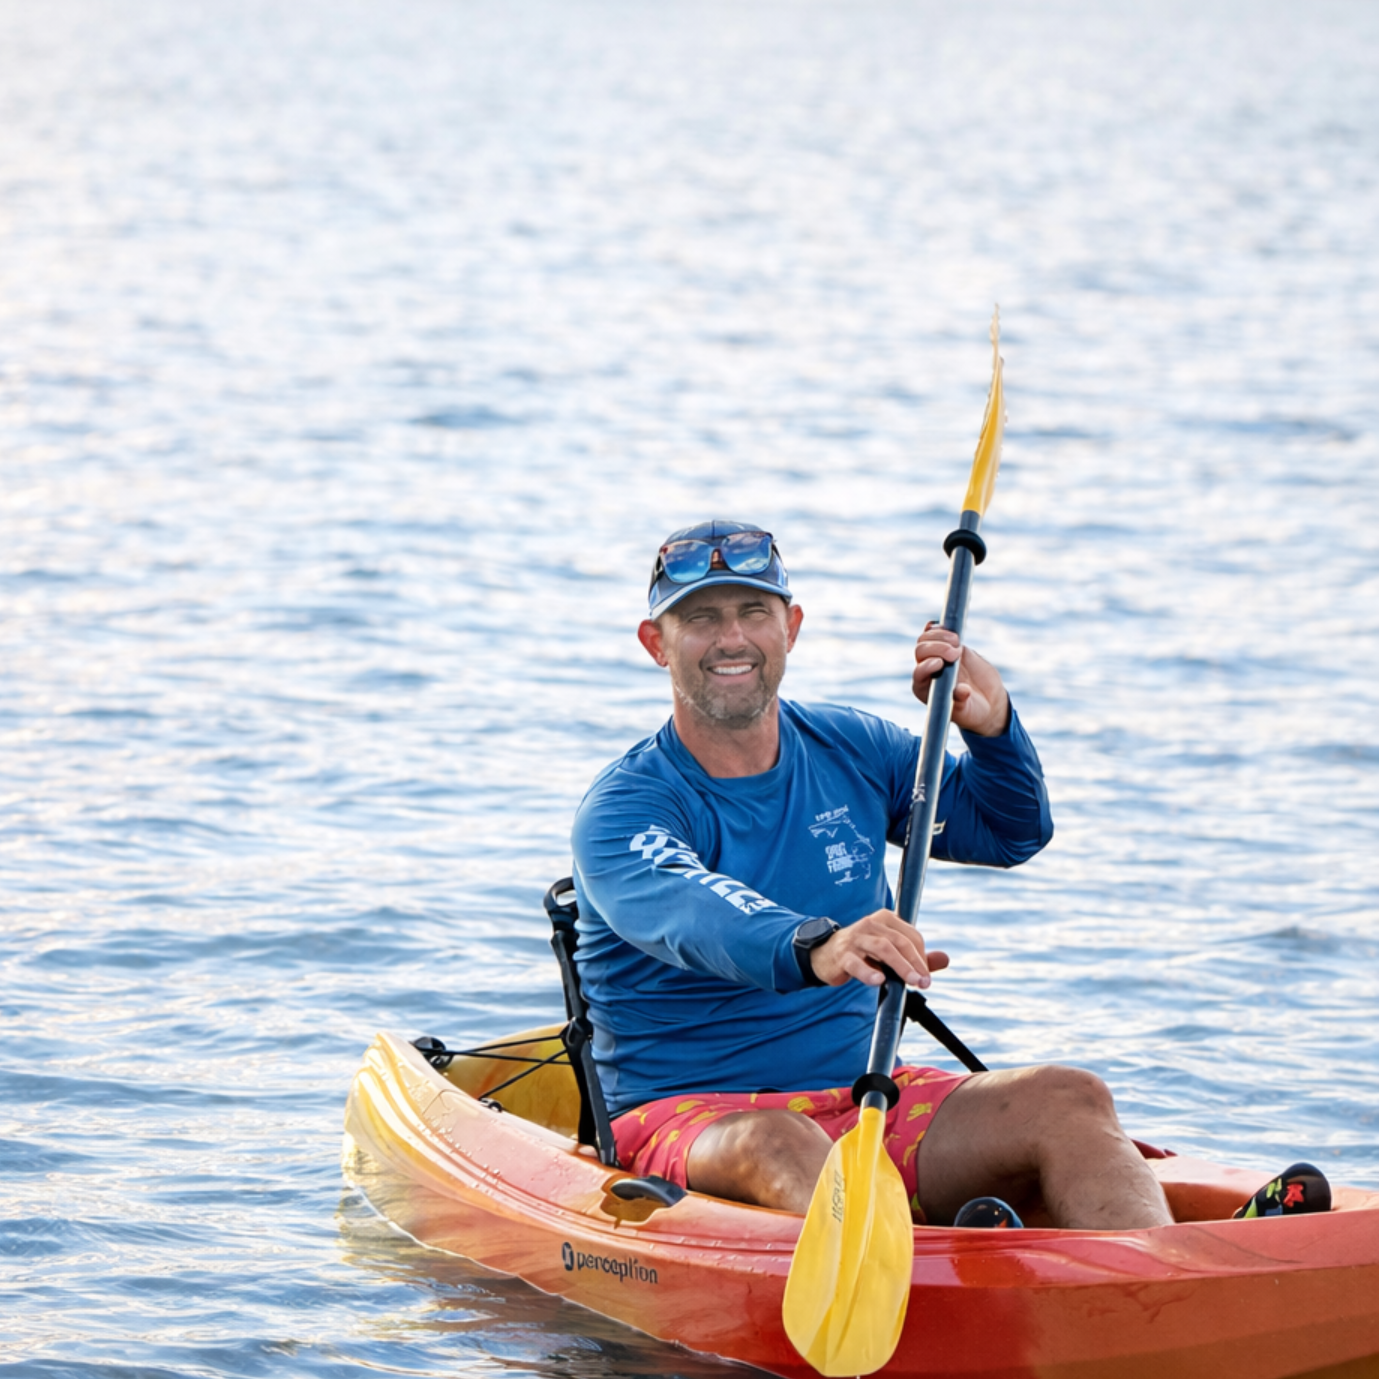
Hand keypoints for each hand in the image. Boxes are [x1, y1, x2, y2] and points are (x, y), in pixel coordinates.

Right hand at [809, 909, 949, 989]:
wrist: (826, 956)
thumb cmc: (864, 953)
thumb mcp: (891, 952)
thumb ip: (918, 956)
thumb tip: (945, 959)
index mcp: (885, 919)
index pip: (911, 935)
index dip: (922, 956)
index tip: (926, 976)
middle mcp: (871, 924)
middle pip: (899, 941)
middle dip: (915, 962)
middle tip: (924, 982)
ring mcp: (855, 938)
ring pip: (882, 948)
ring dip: (900, 966)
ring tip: (910, 982)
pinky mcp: (842, 955)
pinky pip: (856, 963)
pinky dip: (868, 972)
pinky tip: (878, 980)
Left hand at [912, 622, 1009, 737]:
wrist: (987, 702)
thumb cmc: (972, 711)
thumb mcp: (967, 710)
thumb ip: (961, 702)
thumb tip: (961, 691)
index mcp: (925, 689)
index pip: (919, 673)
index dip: (926, 666)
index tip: (940, 664)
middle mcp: (927, 671)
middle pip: (921, 651)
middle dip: (937, 648)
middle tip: (956, 653)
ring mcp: (937, 656)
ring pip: (926, 639)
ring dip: (940, 636)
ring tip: (957, 643)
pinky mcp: (949, 647)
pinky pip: (936, 632)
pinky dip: (938, 627)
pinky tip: (946, 626)